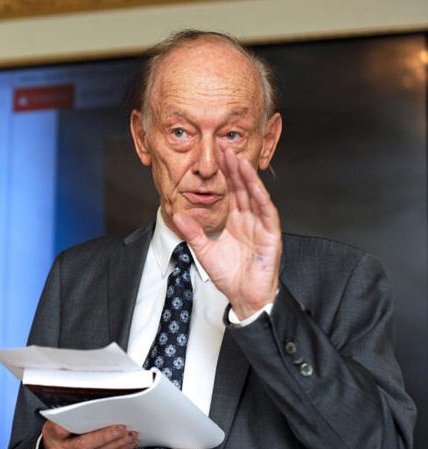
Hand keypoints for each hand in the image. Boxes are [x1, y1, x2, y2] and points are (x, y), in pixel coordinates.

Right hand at [40, 421, 138, 448]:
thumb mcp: (56, 421)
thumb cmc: (57, 434)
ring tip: (130, 435)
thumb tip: (90, 403)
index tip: (86, 416)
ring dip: (117, 444)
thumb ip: (69, 414)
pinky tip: (127, 444)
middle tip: (121, 428)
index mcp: (52, 435)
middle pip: (84, 445)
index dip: (71, 425)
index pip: (60, 430)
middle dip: (105, 436)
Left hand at [174, 148, 281, 318]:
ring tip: (239, 161)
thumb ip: (193, 232)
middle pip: (242, 190)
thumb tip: (177, 214)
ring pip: (255, 197)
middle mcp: (248, 220)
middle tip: (225, 151)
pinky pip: (267, 213)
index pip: (229, 193)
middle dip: (234, 170)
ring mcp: (261, 226)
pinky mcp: (271, 235)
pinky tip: (255, 186)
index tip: (214, 159)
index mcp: (234, 221)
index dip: (223, 177)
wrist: (244, 297)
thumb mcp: (204, 251)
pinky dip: (262, 199)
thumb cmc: (228, 276)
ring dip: (248, 179)